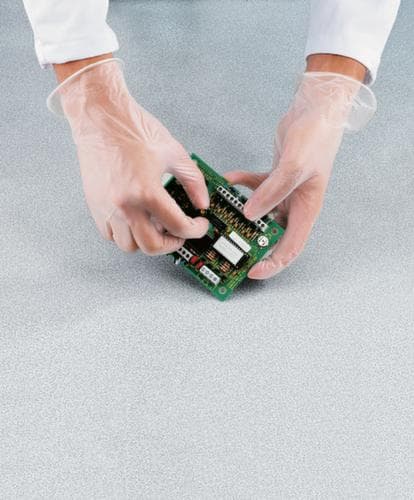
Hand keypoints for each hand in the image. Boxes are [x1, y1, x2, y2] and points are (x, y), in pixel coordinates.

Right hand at [50, 58, 208, 252]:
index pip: (178, 227)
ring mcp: (107, 208)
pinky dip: (126, 234)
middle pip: (152, 246)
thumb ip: (193, 180)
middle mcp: (124, 205)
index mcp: (146, 191)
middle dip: (172, 244)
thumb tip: (202, 202)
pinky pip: (110, 235)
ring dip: (146, 241)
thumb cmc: (133, 129)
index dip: (196, 230)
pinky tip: (136, 219)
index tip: (199, 225)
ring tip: (156, 225)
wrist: (100, 117)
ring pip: (129, 245)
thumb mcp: (174, 152)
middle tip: (179, 233)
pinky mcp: (95, 206)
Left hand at [225, 71, 375, 278]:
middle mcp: (295, 205)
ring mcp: (284, 191)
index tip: (250, 271)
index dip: (272, 264)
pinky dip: (239, 185)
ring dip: (241, 215)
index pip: (290, 248)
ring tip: (221, 217)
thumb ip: (272, 192)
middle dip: (251, 243)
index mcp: (306, 210)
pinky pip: (254, 187)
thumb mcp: (294, 166)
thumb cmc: (315, 137)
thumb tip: (250, 215)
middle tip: (228, 247)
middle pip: (272, 234)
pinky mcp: (275, 177)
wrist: (316, 108)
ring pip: (260, 212)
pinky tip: (226, 180)